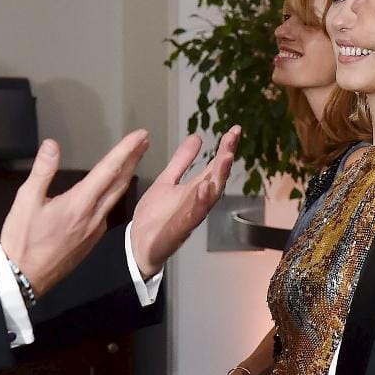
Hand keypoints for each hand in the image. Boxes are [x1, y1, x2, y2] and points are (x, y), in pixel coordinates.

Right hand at [0, 134, 147, 295]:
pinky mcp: (91, 239)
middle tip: (144, 142)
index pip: (109, 170)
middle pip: (120, 182)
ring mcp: (95, 229)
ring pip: (115, 197)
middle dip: (133, 159)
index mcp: (79, 204)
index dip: (126, 150)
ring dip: (126, 176)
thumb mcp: (26, 201)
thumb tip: (52, 145)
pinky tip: (110, 190)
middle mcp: (93, 216)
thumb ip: (42, 171)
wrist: (25, 278)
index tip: (140, 136)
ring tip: (133, 159)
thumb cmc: (23, 240)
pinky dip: (113, 194)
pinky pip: (107, 212)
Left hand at [130, 128, 241, 278]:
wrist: (139, 245)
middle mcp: (197, 203)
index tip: (235, 130)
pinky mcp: (177, 232)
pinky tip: (203, 189)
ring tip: (224, 158)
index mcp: (195, 190)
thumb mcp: (167, 181)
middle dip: (224, 161)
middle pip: (216, 180)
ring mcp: (189, 218)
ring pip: (208, 199)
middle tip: (231, 141)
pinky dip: (199, 204)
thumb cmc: (156, 216)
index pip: (214, 167)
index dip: (225, 149)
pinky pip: (190, 218)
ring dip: (217, 178)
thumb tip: (197, 137)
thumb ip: (182, 161)